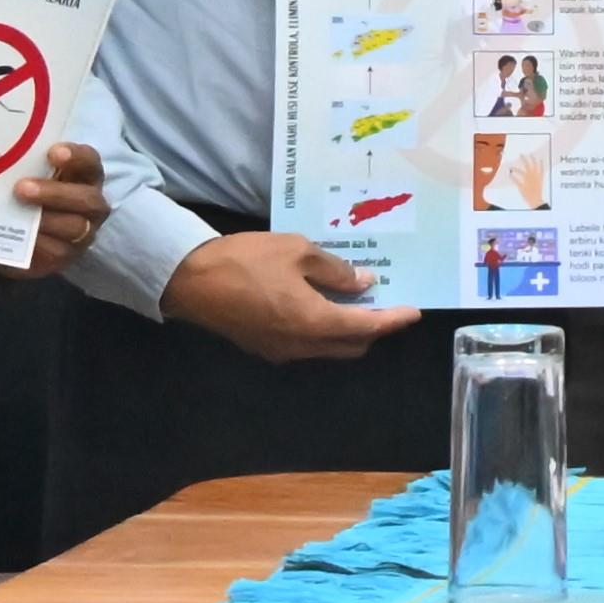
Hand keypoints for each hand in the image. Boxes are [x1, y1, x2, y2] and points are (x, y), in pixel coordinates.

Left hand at [13, 141, 111, 278]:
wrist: (10, 233)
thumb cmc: (23, 192)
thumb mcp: (26, 174)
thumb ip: (23, 165)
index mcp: (84, 175)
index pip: (89, 161)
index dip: (75, 157)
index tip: (52, 153)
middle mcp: (90, 203)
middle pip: (87, 199)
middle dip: (55, 193)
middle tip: (21, 188)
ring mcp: (83, 233)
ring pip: (76, 227)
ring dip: (46, 220)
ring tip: (17, 213)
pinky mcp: (66, 256)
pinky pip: (57, 251)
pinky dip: (37, 243)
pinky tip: (16, 237)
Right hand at [166, 228, 410, 361]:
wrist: (190, 280)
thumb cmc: (246, 260)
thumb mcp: (297, 251)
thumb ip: (335, 270)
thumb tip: (363, 282)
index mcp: (314, 322)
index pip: (367, 327)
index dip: (393, 320)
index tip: (413, 312)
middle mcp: (301, 345)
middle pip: (351, 345)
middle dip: (373, 328)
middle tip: (385, 302)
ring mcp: (280, 351)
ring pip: (328, 348)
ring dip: (348, 331)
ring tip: (356, 300)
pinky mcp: (263, 347)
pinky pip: (306, 345)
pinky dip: (323, 330)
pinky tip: (322, 305)